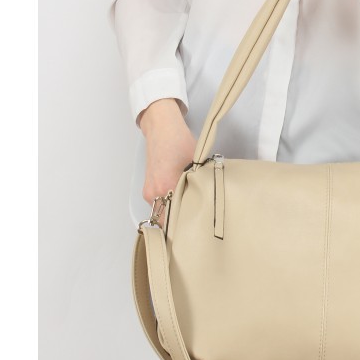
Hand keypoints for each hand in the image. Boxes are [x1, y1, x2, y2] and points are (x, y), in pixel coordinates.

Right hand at [139, 98, 196, 226]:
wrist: (162, 129)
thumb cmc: (179, 142)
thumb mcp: (198, 163)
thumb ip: (202, 183)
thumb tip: (212, 199)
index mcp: (168, 187)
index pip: (177, 219)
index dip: (188, 226)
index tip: (198, 230)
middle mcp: (155, 193)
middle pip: (169, 220)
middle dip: (182, 222)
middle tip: (197, 223)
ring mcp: (149, 192)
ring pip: (163, 212)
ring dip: (175, 212)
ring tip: (190, 208)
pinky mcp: (148, 189)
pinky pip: (159, 204)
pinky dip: (169, 204)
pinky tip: (180, 198)